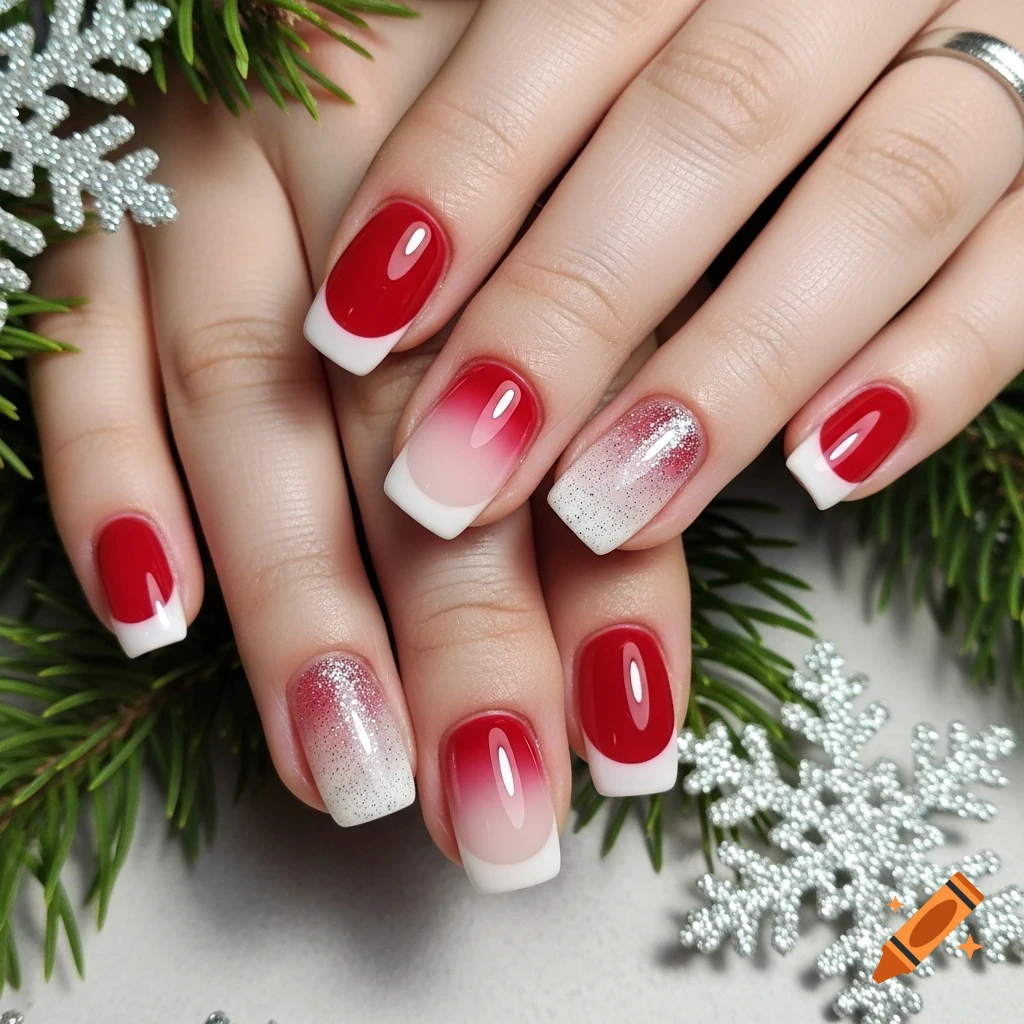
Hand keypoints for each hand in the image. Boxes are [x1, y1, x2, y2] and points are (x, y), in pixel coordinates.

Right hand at [28, 4, 689, 892]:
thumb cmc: (527, 88)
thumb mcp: (601, 180)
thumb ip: (622, 342)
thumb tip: (640, 544)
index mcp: (531, 161)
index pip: (577, 413)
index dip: (607, 586)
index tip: (628, 745)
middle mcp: (375, 173)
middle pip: (418, 433)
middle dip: (458, 637)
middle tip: (492, 815)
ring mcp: (217, 158)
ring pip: (247, 399)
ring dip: (294, 599)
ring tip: (343, 767)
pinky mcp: (107, 165)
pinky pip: (82, 320)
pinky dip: (103, 463)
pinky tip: (147, 608)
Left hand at [306, 0, 1023, 551]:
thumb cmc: (706, 16)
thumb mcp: (618, 11)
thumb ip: (529, 83)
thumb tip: (373, 258)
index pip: (570, 18)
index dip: (460, 175)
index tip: (353, 329)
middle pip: (710, 123)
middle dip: (571, 312)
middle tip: (453, 477)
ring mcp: (995, 41)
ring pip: (882, 196)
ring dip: (732, 370)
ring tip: (605, 509)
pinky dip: (939, 367)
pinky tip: (825, 470)